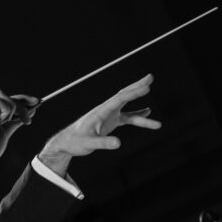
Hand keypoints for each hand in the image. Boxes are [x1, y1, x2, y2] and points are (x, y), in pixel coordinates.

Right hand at [0, 90, 38, 183]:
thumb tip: (29, 111)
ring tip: (13, 122)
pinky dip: (7, 111)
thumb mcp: (4, 132)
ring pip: (2, 96)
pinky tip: (3, 122)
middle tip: (36, 104)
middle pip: (3, 95)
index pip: (1, 100)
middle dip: (22, 100)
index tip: (34, 103)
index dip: (18, 100)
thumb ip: (14, 121)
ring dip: (14, 108)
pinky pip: (0, 102)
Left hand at [39, 74, 160, 175]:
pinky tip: (147, 114)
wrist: (66, 143)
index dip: (133, 93)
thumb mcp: (88, 144)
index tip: (147, 87)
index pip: (119, 99)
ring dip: (140, 105)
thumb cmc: (74, 142)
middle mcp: (105, 111)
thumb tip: (118, 143)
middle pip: (123, 95)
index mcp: (100, 112)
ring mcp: (108, 116)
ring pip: (127, 107)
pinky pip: (126, 117)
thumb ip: (103, 143)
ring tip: (154, 105)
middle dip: (137, 86)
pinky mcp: (109, 123)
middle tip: (150, 77)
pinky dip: (137, 116)